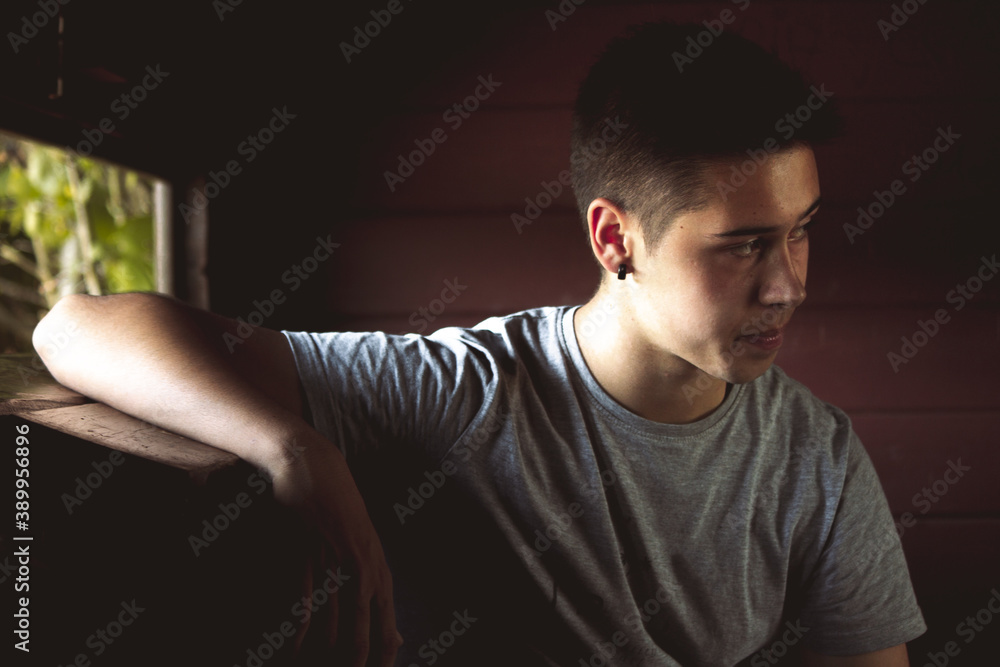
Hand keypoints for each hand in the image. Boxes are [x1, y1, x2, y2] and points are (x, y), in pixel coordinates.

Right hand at [268, 435, 402, 665]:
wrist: (313, 467)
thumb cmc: (342, 507)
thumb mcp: (365, 542)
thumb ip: (374, 583)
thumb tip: (391, 624)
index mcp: (378, 562)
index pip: (387, 617)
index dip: (385, 648)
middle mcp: (360, 562)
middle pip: (362, 623)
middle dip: (357, 655)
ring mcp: (332, 557)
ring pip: (333, 614)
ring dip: (325, 644)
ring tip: (318, 664)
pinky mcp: (306, 551)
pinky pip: (305, 596)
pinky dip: (301, 623)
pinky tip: (295, 646)